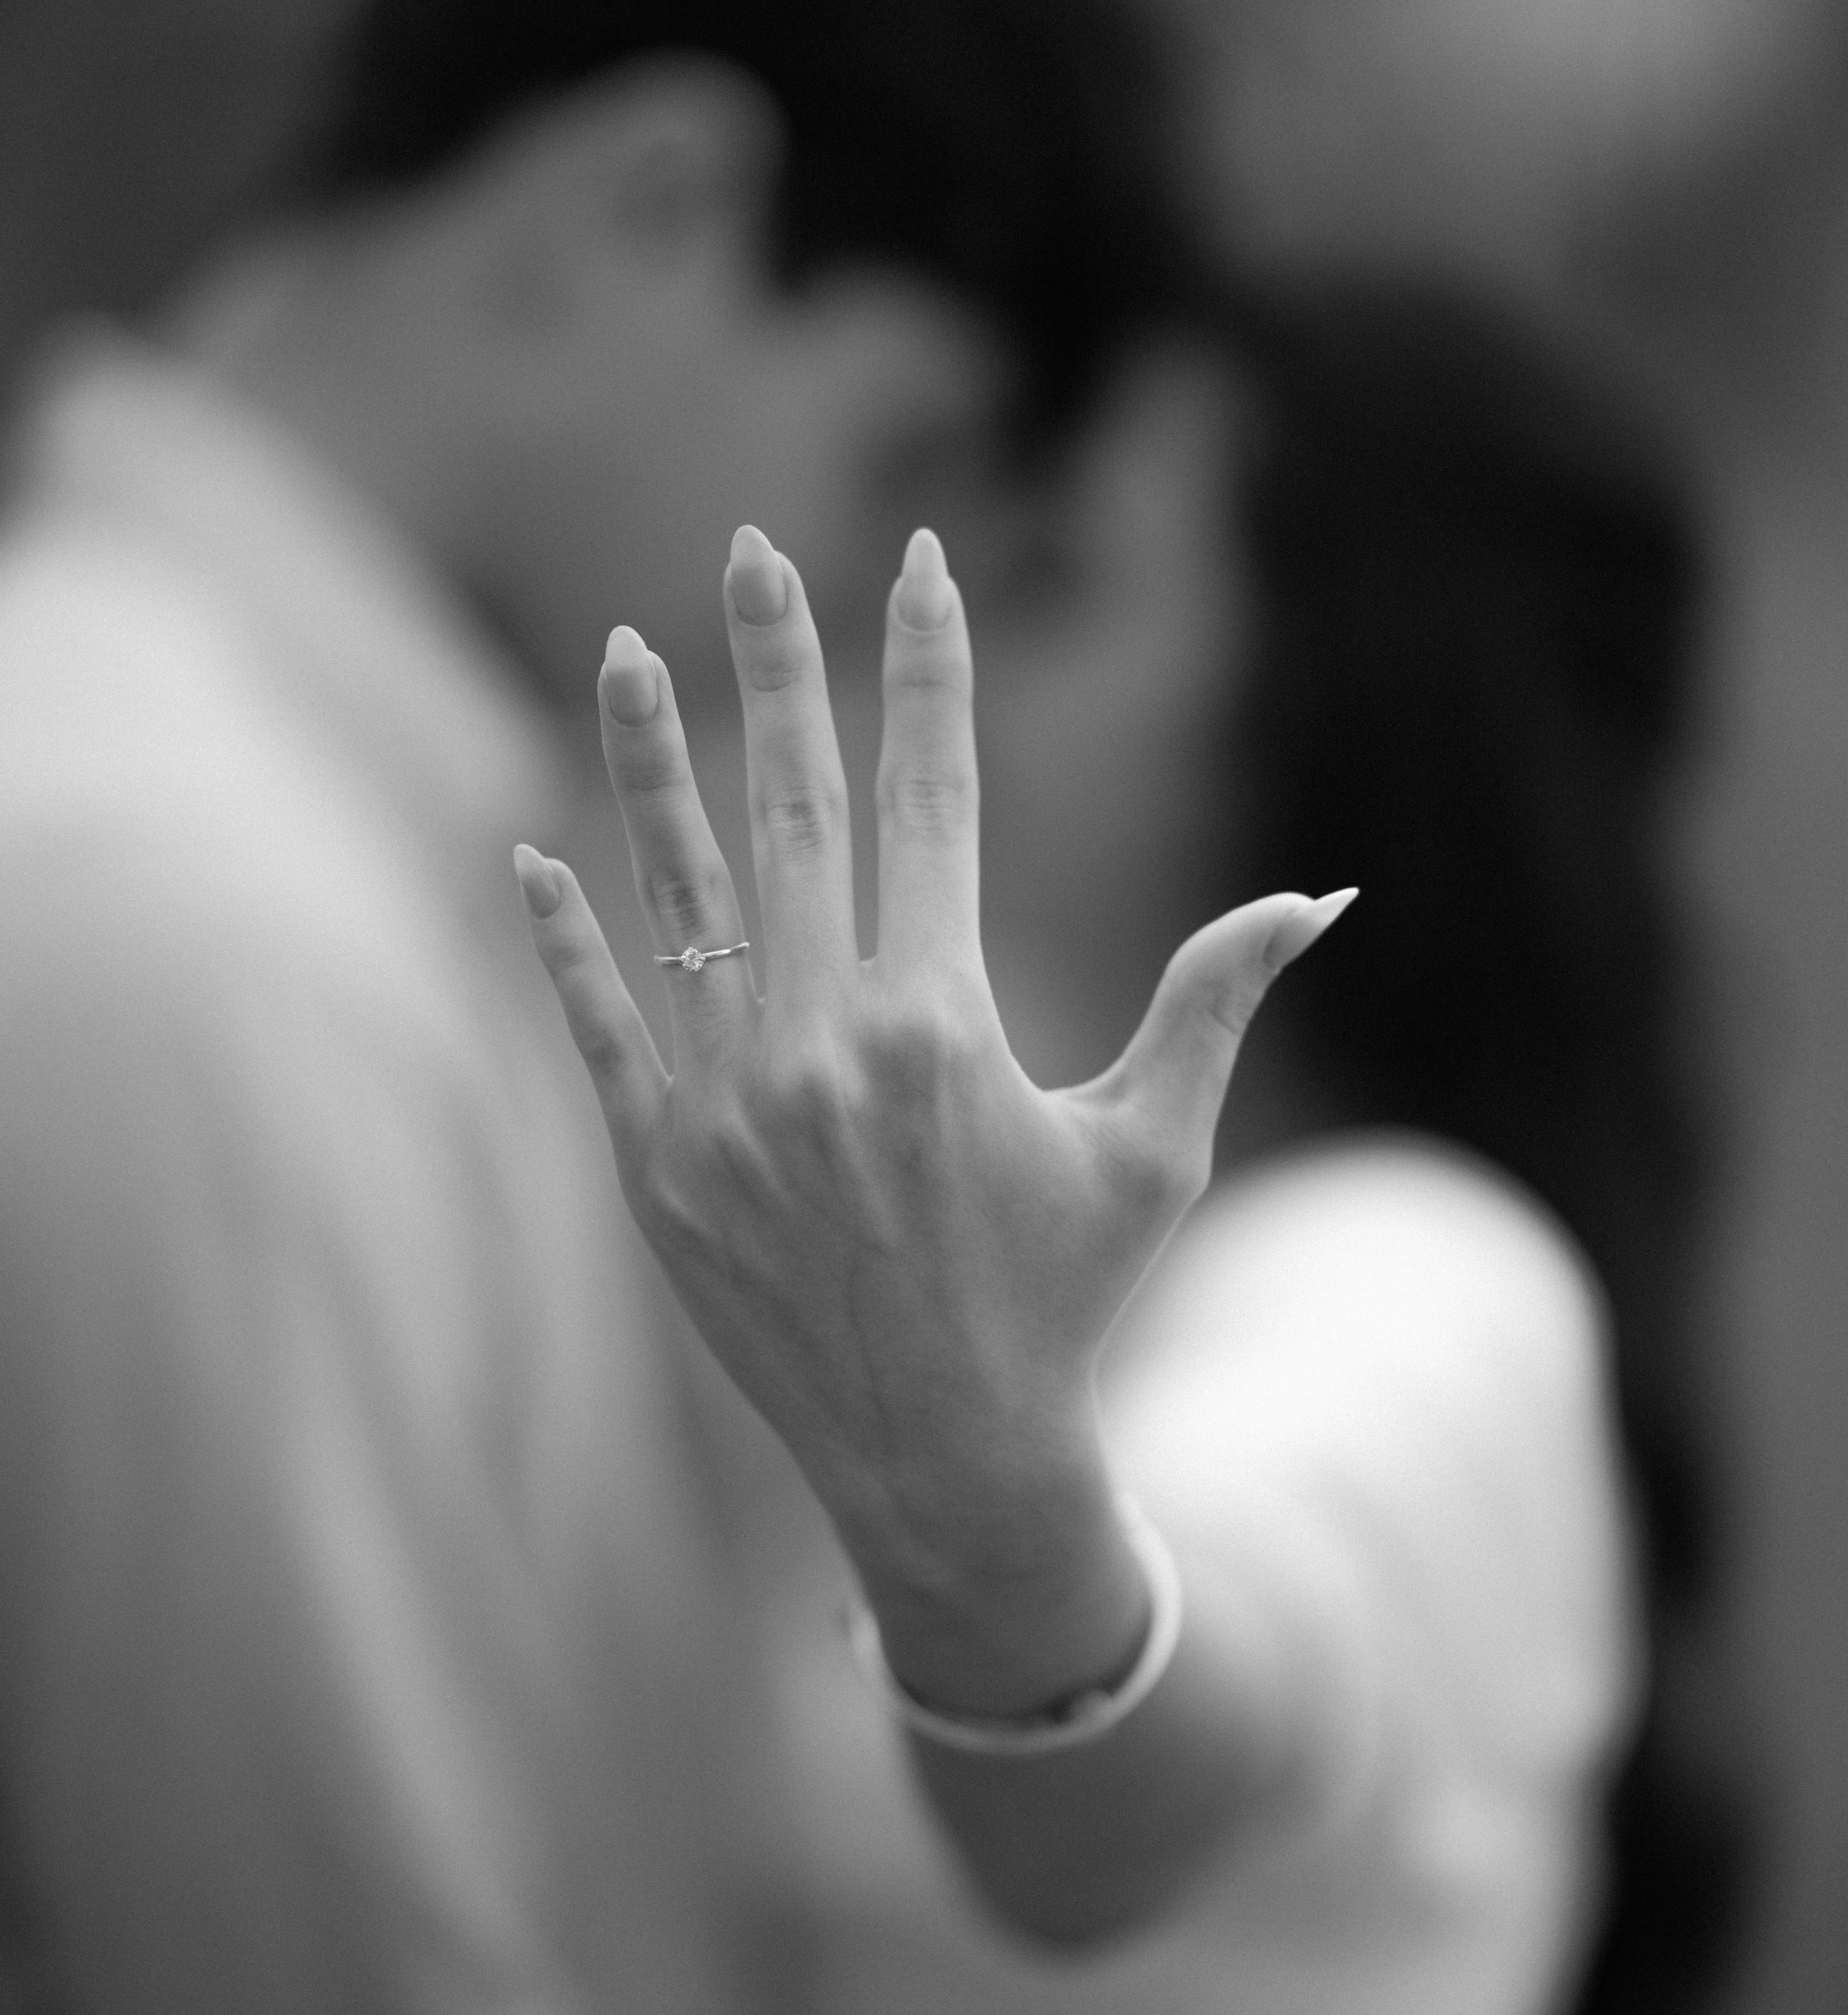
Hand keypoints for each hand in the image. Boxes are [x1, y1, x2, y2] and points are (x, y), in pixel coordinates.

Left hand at [517, 524, 1351, 1714]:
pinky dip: (567, 939)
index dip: (926, 668)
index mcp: (944, 1020)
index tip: (914, 564)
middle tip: (747, 549)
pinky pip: (599, 1024)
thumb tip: (1320, 894)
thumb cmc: (1065, 1301)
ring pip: (678, 893)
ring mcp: (725, 1104)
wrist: (945, 1465)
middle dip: (776, 662)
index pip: (931, 795)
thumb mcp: (1153, 1148)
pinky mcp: (655, 1168)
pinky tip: (534, 855)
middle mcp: (822, 1043)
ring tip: (624, 650)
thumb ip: (1215, 1002)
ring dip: (650, 762)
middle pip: (792, 806)